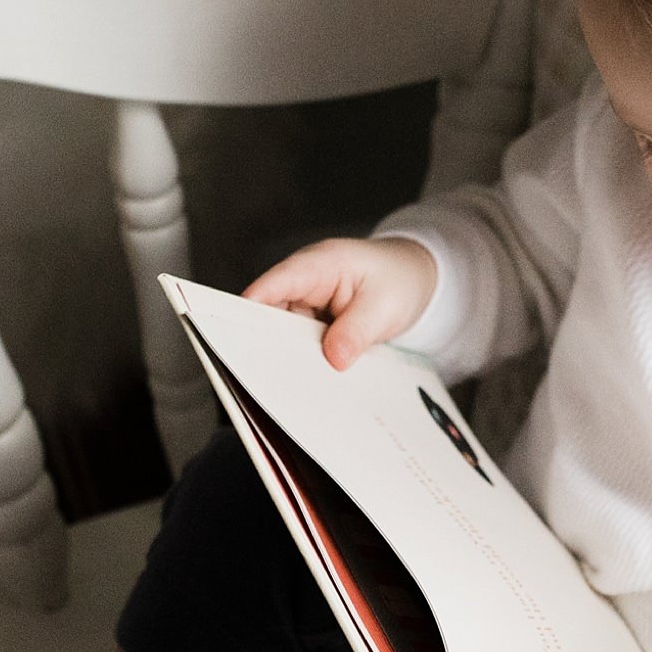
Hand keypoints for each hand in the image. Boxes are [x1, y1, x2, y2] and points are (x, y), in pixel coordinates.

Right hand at [244, 233, 438, 368]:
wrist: (417, 278)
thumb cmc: (400, 280)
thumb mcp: (385, 306)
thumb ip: (357, 331)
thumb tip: (332, 359)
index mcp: (318, 265)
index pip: (273, 285)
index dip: (249, 310)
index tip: (234, 339)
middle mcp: (304, 282)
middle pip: (270, 313)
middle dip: (266, 343)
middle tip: (268, 379)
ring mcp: (307, 303)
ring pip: (282, 333)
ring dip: (286, 356)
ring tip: (292, 387)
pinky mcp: (313, 323)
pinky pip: (299, 343)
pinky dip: (303, 360)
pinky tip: (309, 382)